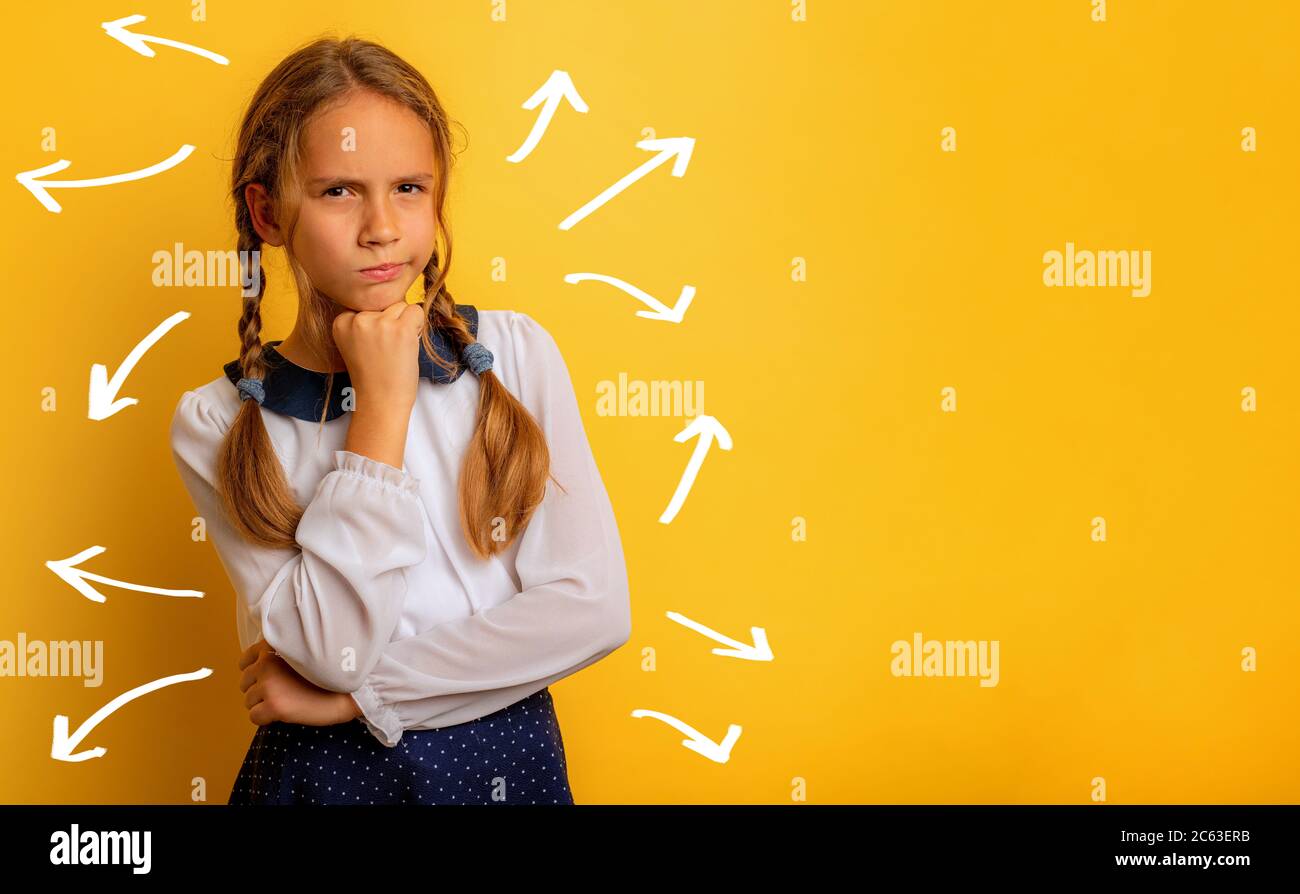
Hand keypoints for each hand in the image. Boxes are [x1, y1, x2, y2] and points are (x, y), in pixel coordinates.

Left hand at [237, 638, 359, 726]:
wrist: (351, 690)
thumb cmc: (330, 673)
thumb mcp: (303, 653)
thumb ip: (280, 654)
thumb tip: (259, 665)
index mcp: (273, 648)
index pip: (245, 660)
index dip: (254, 671)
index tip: (268, 678)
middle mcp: (267, 663)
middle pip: (245, 682)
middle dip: (258, 689)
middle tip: (282, 693)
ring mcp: (269, 685)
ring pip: (249, 701)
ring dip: (263, 704)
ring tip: (286, 702)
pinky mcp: (274, 706)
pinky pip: (254, 717)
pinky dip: (265, 718)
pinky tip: (283, 714)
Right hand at [332, 298, 426, 412]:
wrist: (380, 402)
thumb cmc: (373, 376)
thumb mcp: (357, 343)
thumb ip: (365, 321)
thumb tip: (391, 295)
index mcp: (340, 322)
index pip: (368, 305)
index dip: (377, 323)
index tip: (373, 346)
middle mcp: (357, 319)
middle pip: (384, 303)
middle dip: (391, 322)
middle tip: (386, 350)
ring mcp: (378, 323)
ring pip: (401, 305)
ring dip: (405, 324)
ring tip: (396, 349)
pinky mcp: (400, 329)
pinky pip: (417, 311)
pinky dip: (418, 326)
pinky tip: (407, 345)